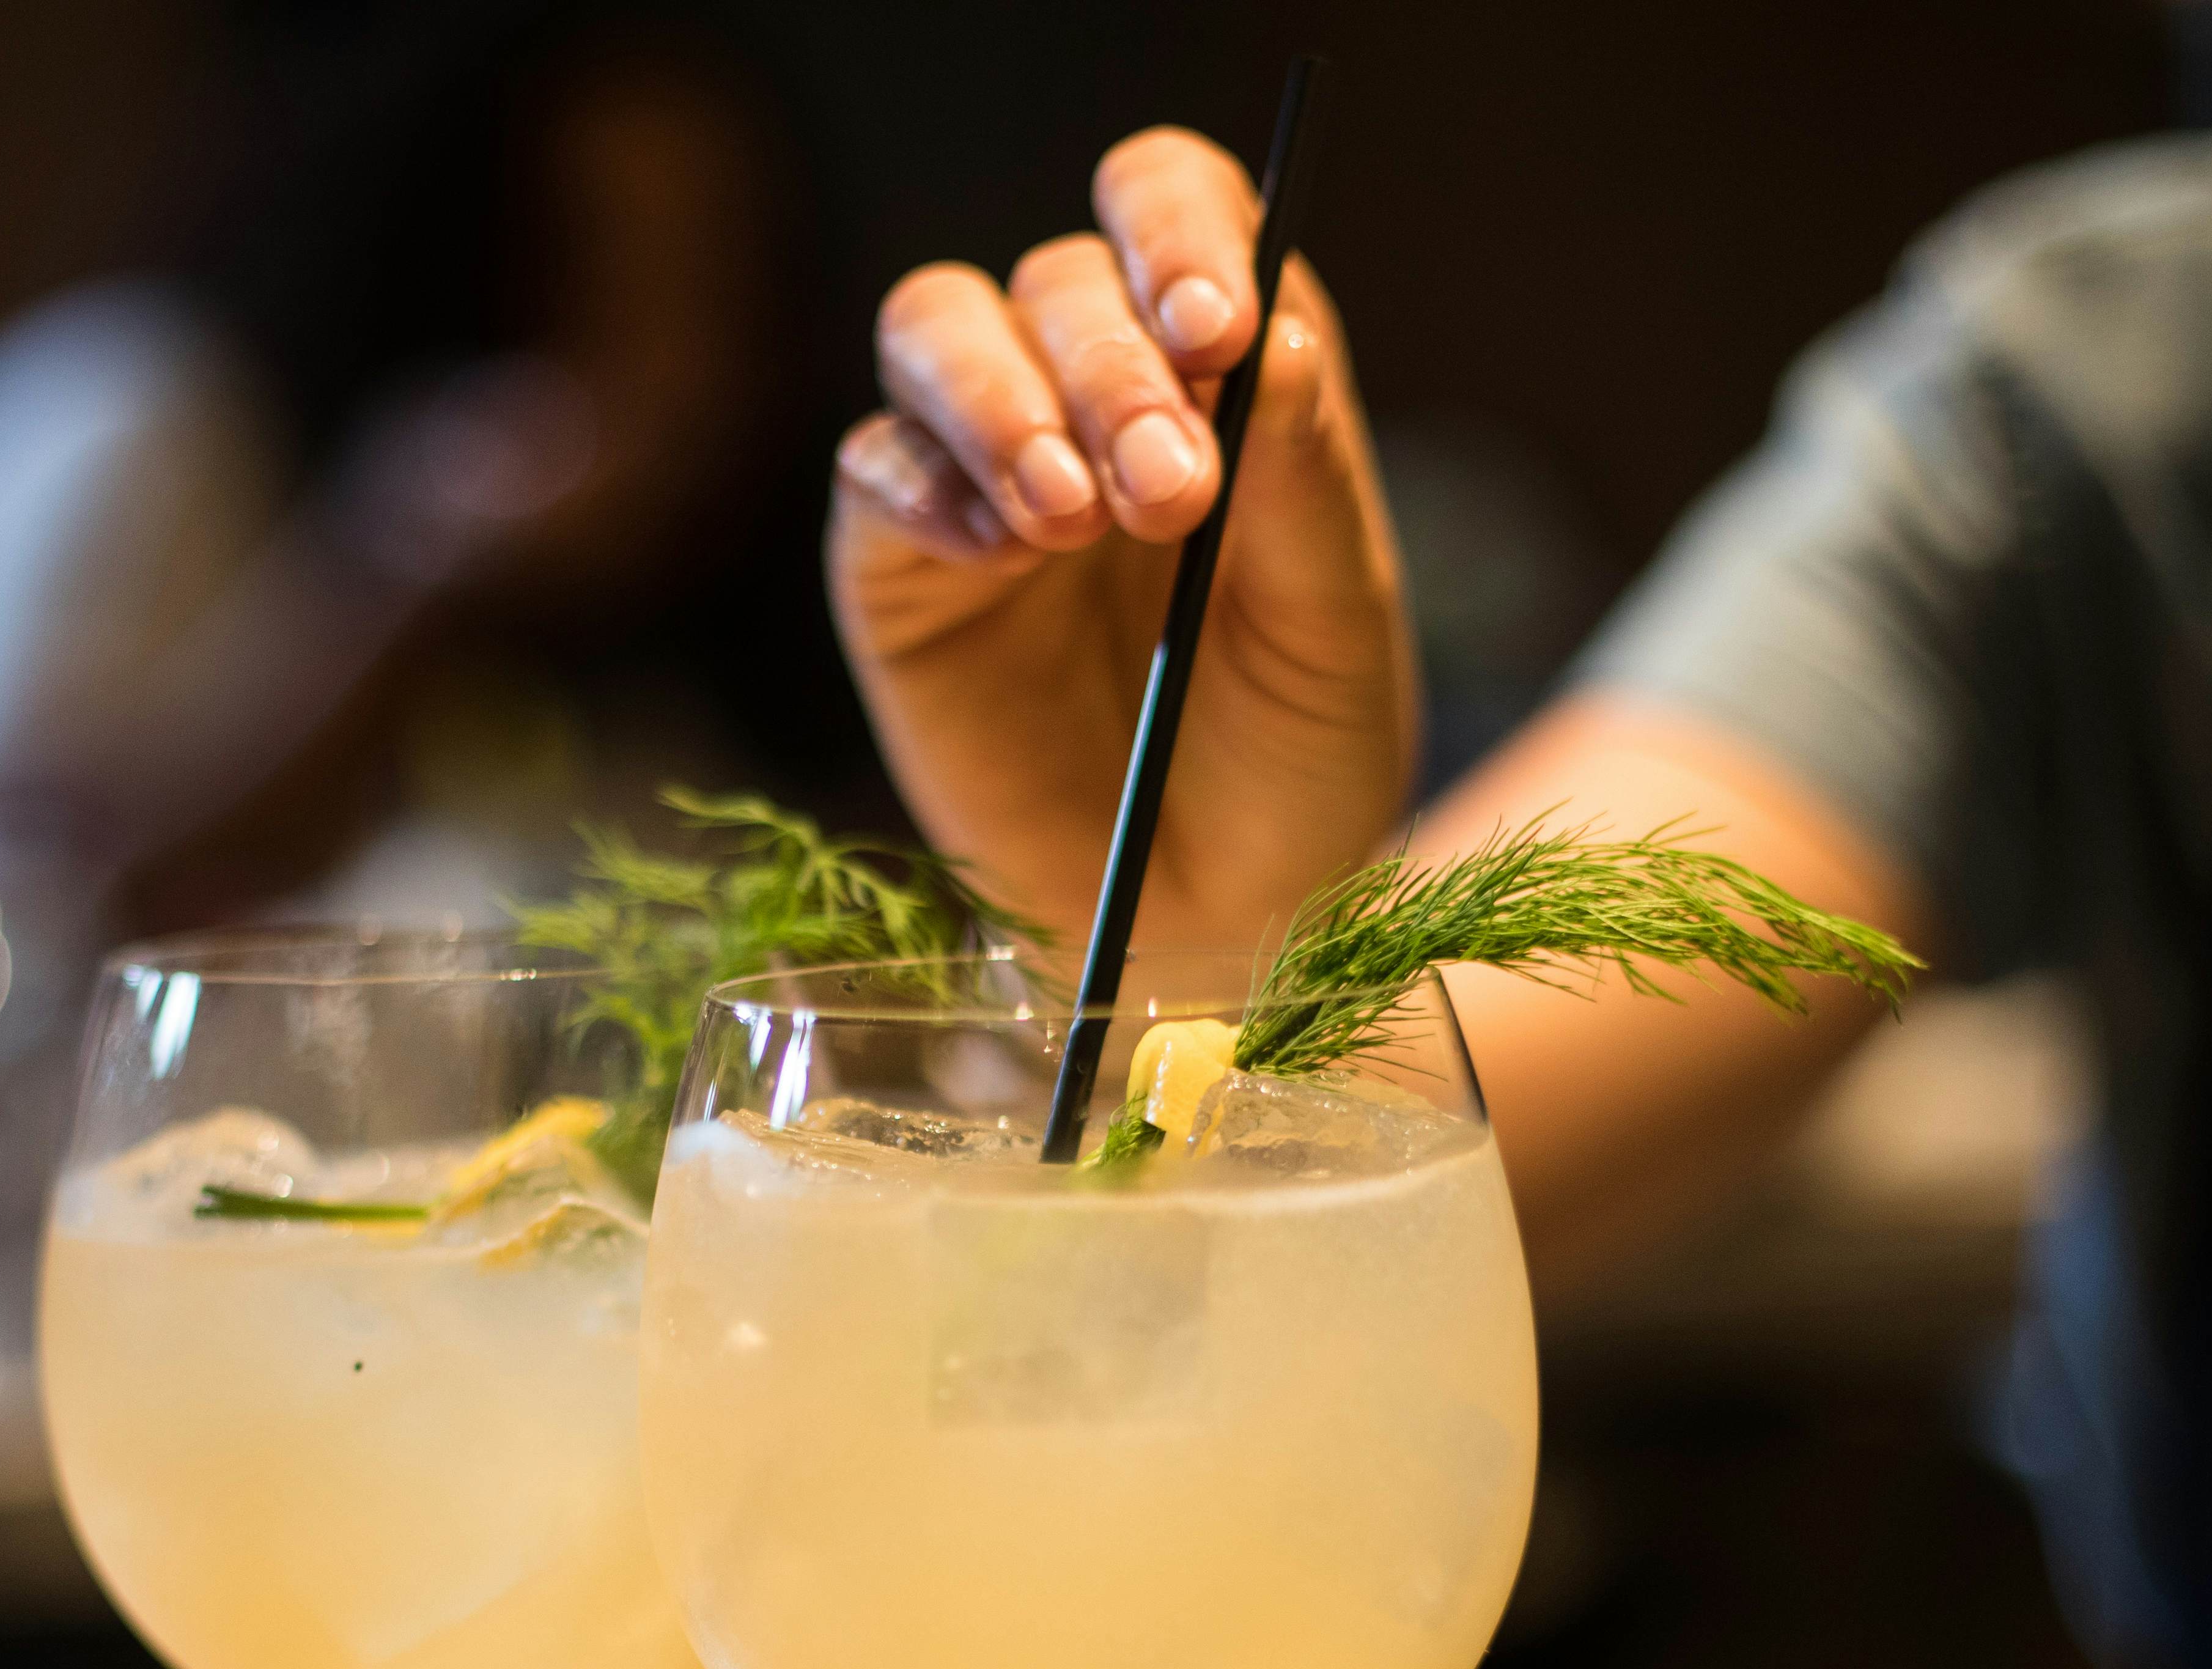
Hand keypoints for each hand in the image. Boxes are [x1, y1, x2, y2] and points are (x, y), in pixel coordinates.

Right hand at [829, 126, 1413, 949]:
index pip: (1175, 207)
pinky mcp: (900, 563)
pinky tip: (993, 556)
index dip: (1178, 229)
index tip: (1216, 329)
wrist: (1216, 918)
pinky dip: (926, 487)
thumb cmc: (1293, 762)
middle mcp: (1092, 391)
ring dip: (1000, 399)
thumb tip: (1276, 338)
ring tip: (1063, 518)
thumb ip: (1306, 487)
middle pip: (1057, 276)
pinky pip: (875, 468)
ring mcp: (985, 468)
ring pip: (938, 327)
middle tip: (1164, 493)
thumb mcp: (1336, 630)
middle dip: (1110, 367)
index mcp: (1219, 372)